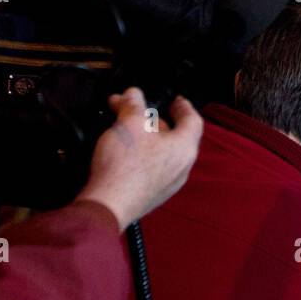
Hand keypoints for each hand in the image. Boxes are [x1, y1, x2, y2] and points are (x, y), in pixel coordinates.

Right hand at [76, 89, 202, 231]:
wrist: (107, 206)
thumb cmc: (124, 165)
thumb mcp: (128, 123)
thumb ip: (132, 104)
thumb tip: (132, 94)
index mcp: (185, 148)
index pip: (193, 120)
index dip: (183, 105)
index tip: (174, 99)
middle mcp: (182, 167)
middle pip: (173, 134)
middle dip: (151, 118)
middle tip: (131, 108)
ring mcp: (168, 184)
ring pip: (161, 152)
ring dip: (143, 136)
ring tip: (122, 127)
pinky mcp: (152, 195)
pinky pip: (151, 169)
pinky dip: (140, 155)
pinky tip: (121, 151)